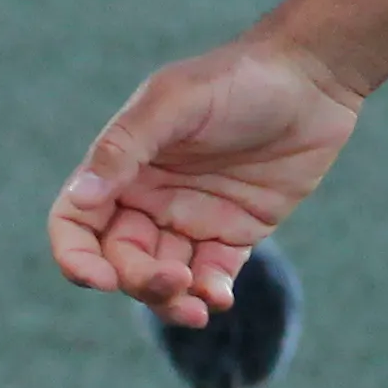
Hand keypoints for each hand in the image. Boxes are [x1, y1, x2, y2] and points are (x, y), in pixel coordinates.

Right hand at [51, 32, 366, 325]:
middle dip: (138, 280)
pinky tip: (220, 298)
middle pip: (121, 258)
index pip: (76, 220)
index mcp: (124, 164)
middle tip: (174, 280)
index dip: (75, 255)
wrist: (312, 79)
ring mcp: (192, 216)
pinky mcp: (234, 231)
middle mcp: (150, 195)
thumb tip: (79, 197)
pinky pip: (211, 275)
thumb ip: (124, 148)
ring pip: (163, 277)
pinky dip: (209, 293)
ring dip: (171, 301)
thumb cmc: (237, 79)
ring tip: (198, 308)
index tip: (99, 279)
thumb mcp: (175, 103)